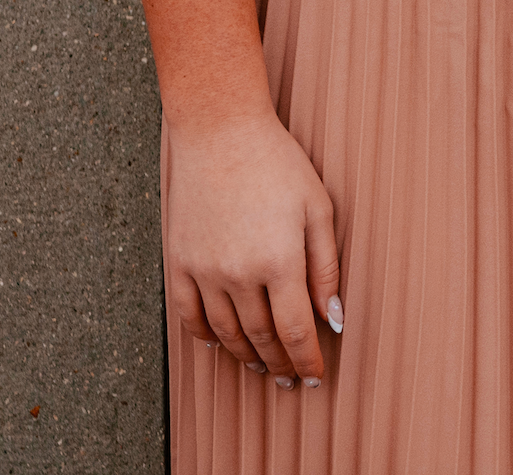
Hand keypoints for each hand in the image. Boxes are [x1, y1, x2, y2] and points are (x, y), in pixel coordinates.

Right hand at [163, 110, 341, 388]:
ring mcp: (203, 271)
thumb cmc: (278, 165)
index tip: (317, 376)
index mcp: (280, 261)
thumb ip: (326, 268)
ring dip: (246, 356)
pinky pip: (189, 317)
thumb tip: (333, 317)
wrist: (220, 133)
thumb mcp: (319, 209)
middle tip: (293, 380)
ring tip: (263, 368)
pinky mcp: (178, 264)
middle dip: (280, 364)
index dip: (308, 360)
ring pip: (225, 334)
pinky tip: (221, 345)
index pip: (296, 331)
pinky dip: (206, 338)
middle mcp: (238, 274)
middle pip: (261, 337)